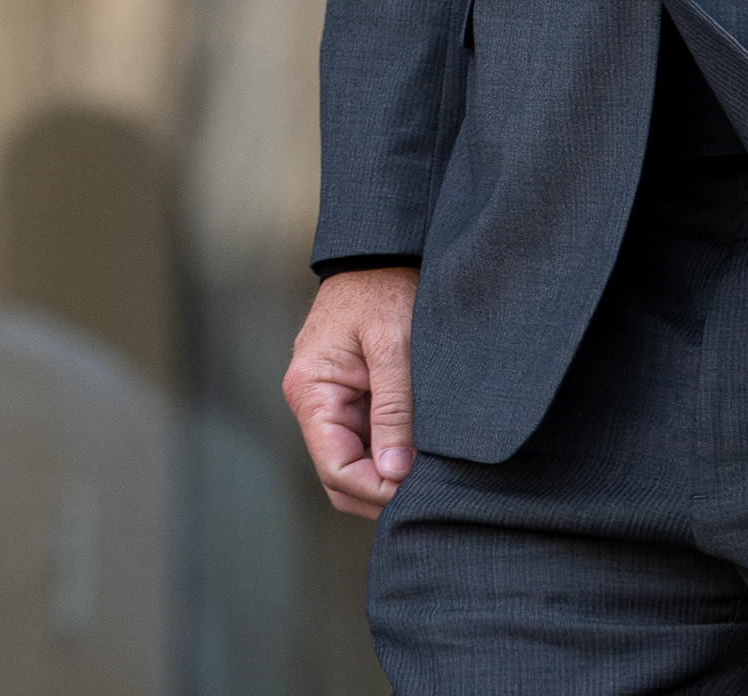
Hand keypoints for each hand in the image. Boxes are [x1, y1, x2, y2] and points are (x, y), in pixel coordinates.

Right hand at [281, 265, 418, 515]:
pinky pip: (367, 446)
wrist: (381, 254)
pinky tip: (427, 456)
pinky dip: (394, 459)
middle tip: (436, 492)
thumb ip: (394, 412)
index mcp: (311, 392)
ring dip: (390, 479)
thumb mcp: (395, 347)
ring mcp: (331, 404)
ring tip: (435, 474)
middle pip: (341, 478)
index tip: (427, 490)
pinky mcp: (352, 400)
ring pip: (355, 467)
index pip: (337, 470)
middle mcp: (312, 404)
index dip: (380, 490)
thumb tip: (393, 474)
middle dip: (384, 494)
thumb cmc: (385, 290)